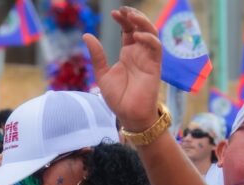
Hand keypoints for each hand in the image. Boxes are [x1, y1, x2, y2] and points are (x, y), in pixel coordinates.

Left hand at [83, 7, 162, 130]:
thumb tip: (86, 35)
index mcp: (128, 53)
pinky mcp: (155, 66)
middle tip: (123, 10)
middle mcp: (139, 53)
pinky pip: (156, 47)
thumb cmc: (118, 98)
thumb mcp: (102, 73)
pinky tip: (136, 36)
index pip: (128, 29)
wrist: (129, 115)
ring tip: (131, 17)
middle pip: (140, 27)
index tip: (114, 13)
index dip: (123, 19)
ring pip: (151, 33)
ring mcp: (148, 58)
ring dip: (143, 22)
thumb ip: (97, 55)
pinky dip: (148, 39)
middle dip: (133, 16)